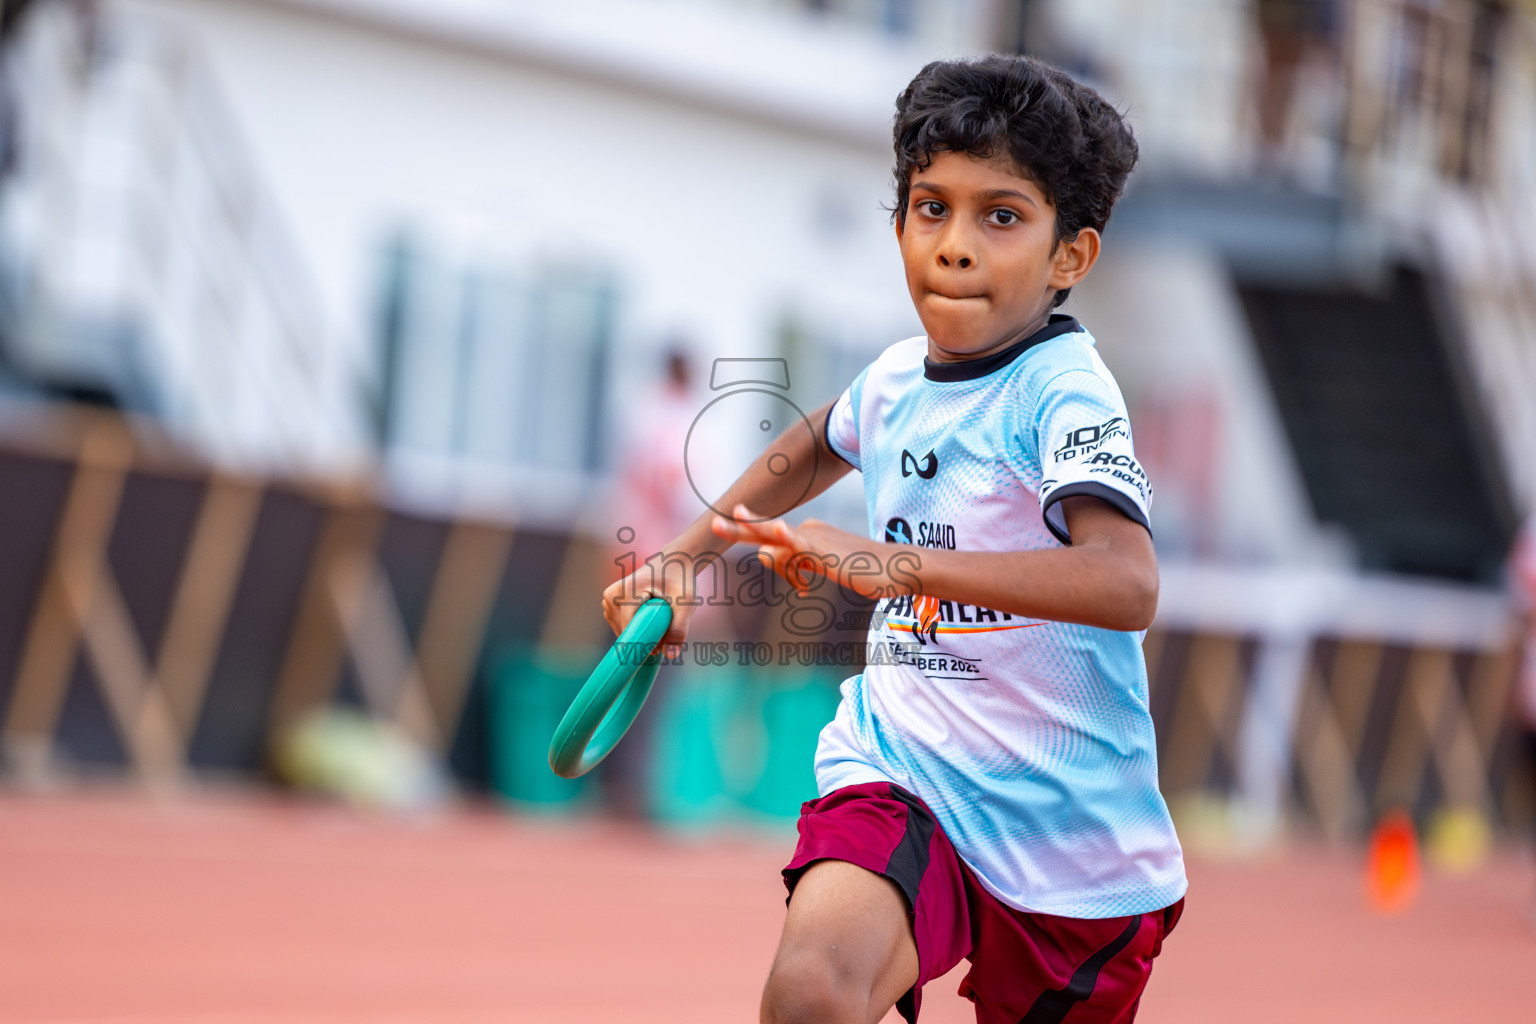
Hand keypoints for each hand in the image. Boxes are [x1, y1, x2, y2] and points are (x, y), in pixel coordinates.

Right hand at [601, 550, 714, 653]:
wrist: (674, 560)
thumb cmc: (681, 579)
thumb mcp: (686, 603)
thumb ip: (679, 629)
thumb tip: (669, 655)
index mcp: (626, 591)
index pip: (630, 630)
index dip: (646, 644)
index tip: (662, 649)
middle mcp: (612, 596)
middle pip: (626, 633)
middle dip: (646, 639)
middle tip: (666, 630)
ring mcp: (608, 600)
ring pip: (623, 633)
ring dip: (642, 633)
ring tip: (659, 620)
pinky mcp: (610, 605)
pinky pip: (622, 627)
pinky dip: (637, 628)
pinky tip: (649, 618)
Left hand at [711, 505, 919, 599]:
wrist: (898, 570)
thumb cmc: (866, 571)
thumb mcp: (823, 568)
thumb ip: (794, 563)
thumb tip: (761, 555)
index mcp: (809, 534)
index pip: (775, 543)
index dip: (767, 557)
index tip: (735, 536)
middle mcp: (809, 532)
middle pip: (768, 531)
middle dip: (739, 528)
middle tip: (713, 523)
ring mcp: (817, 541)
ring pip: (776, 540)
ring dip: (749, 532)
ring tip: (719, 525)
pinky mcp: (827, 553)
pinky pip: (801, 546)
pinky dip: (785, 540)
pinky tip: (774, 534)